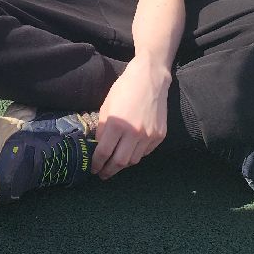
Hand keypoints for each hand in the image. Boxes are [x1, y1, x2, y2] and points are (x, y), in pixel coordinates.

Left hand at [91, 58, 169, 178]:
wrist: (150, 79)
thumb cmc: (124, 89)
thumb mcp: (106, 106)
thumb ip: (103, 128)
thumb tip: (99, 146)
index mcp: (117, 124)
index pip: (104, 152)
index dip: (96, 163)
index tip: (93, 168)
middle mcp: (134, 133)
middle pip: (120, 162)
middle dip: (109, 171)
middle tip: (102, 174)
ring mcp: (149, 135)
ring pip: (134, 160)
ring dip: (122, 164)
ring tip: (115, 164)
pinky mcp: (160, 136)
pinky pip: (145, 152)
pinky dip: (136, 154)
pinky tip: (129, 151)